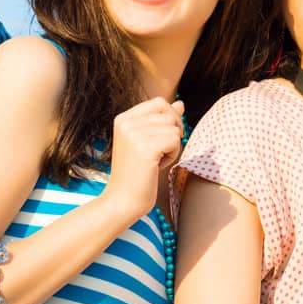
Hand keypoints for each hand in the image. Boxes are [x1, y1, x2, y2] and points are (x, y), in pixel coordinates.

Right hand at [105, 97, 184, 222]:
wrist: (122, 201)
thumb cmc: (137, 173)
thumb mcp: (147, 141)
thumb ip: (161, 120)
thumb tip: (180, 103)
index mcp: (123, 118)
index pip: (159, 102)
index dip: (171, 117)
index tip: (164, 138)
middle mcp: (126, 122)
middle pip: (169, 114)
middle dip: (173, 133)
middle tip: (160, 152)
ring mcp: (134, 134)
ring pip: (174, 128)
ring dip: (172, 146)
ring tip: (154, 161)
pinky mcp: (146, 147)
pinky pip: (176, 141)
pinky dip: (173, 155)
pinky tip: (157, 167)